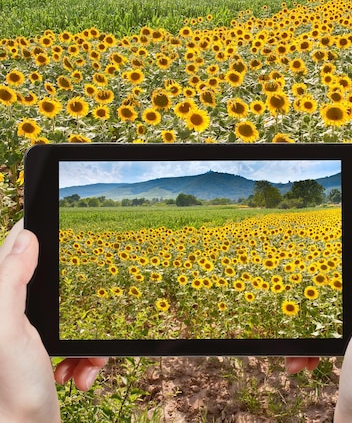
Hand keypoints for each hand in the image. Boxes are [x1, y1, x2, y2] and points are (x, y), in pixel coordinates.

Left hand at [0, 221, 107, 421]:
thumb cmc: (10, 391)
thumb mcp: (8, 331)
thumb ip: (10, 282)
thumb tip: (25, 236)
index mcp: (2, 304)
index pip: (12, 253)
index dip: (29, 234)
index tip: (51, 217)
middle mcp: (13, 318)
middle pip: (49, 284)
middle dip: (72, 298)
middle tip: (81, 303)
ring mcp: (31, 339)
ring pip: (70, 315)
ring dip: (85, 336)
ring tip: (83, 358)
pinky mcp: (47, 357)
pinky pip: (78, 343)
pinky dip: (87, 358)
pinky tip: (79, 374)